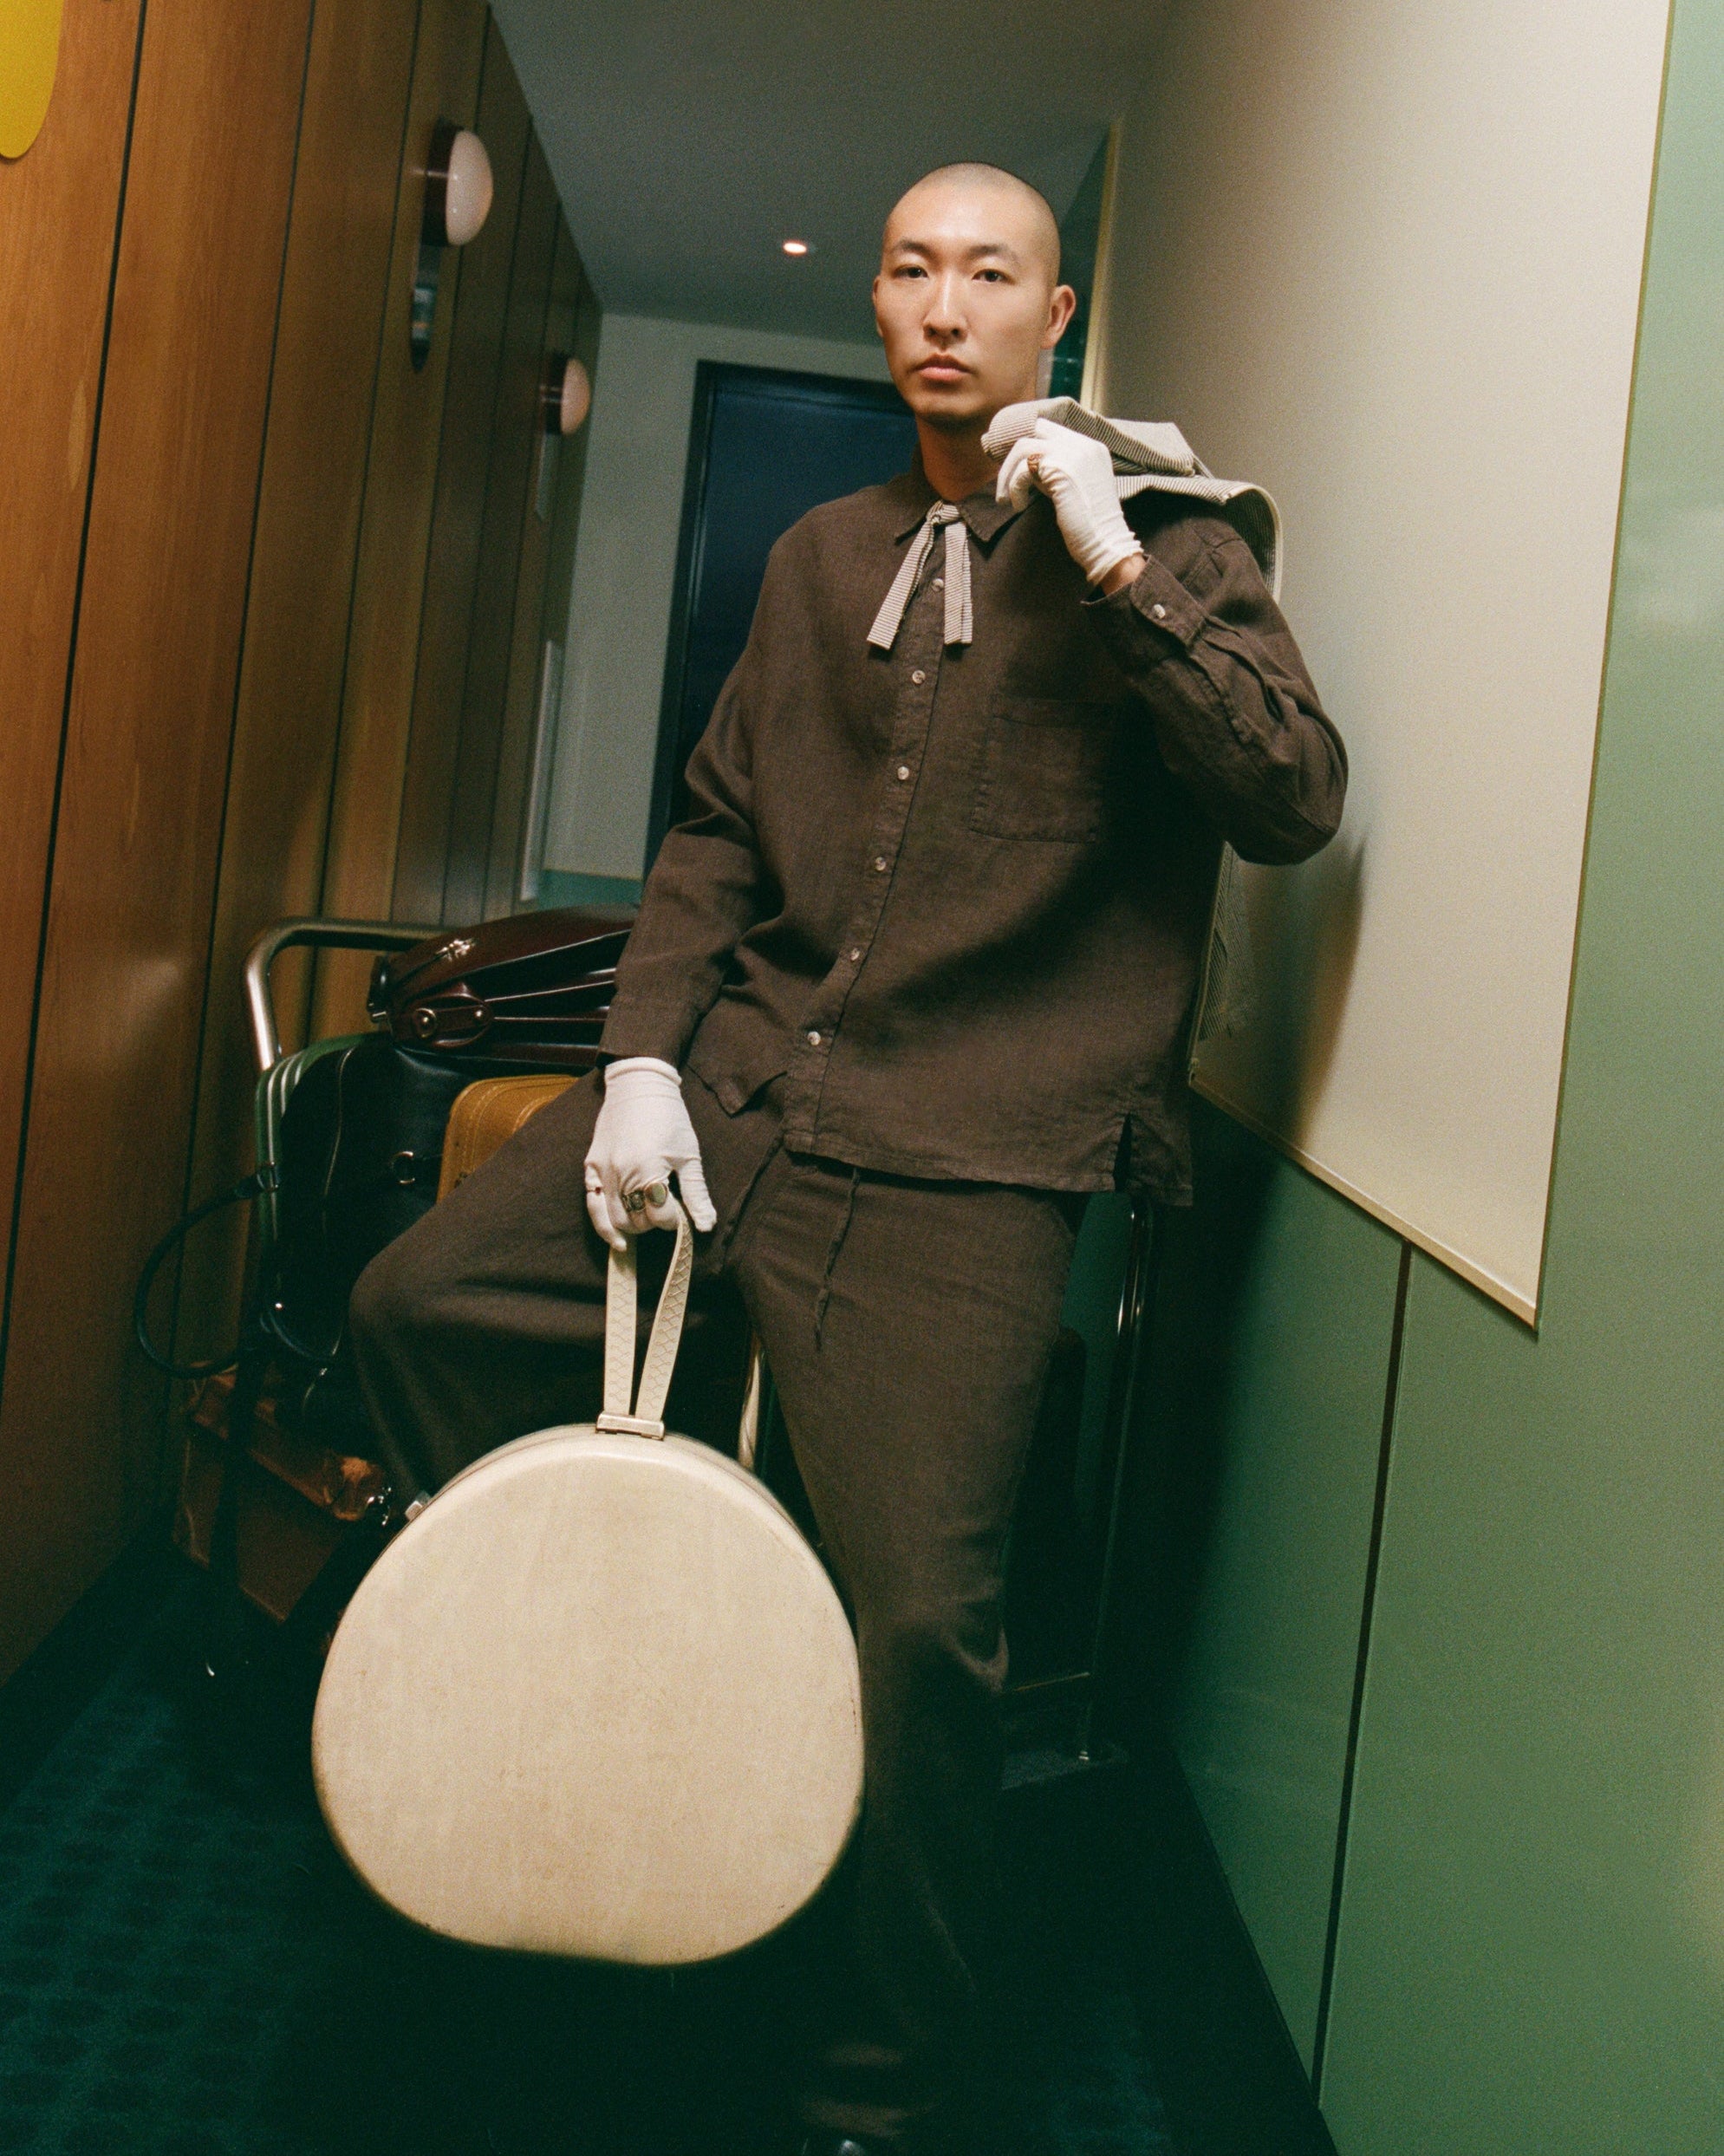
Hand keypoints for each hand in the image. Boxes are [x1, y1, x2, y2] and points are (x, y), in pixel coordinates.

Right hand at [583, 1058, 716, 1250]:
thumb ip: (697, 1193)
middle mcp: (622, 1174)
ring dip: (632, 1227)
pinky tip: (617, 1239)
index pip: (661, 1217)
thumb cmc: (669, 1118)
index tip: (681, 1211)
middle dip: (654, 1223)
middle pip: (637, 1222)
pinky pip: (592, 1205)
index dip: (674, 1220)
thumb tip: (706, 1226)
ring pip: (614, 1219)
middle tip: (664, 1211)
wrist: (638, 1086)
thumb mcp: (689, 1155)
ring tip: (645, 1222)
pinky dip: (603, 1225)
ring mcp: (603, 1171)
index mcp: (649, 1170)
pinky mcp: (591, 1166)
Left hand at [995, 417, 1142, 585]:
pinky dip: (1014, 488)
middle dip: (1014, 454)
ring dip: (1007, 474)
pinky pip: (1022, 470)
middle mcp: (1083, 444)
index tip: (1014, 467)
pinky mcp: (1060, 469)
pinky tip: (1018, 506)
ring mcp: (1073, 453)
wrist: (1106, 544)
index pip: (1050, 429)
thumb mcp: (1076, 487)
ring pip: (1023, 447)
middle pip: (1035, 428)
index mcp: (1091, 447)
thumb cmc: (1090, 526)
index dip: (1028, 446)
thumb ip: (1059, 470)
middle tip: (1005, 479)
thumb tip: (1027, 467)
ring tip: (1004, 498)